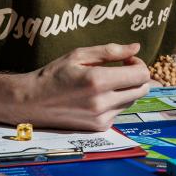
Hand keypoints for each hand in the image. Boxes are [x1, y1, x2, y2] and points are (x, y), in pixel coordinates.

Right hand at [20, 42, 150, 130]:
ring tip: (106, 81)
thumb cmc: (54, 74)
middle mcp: (102, 102)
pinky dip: (116, 101)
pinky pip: (119, 111)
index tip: (127, 59)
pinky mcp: (99, 127)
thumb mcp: (79, 54)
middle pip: (142, 89)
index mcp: (98, 80)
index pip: (141, 75)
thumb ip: (110, 51)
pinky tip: (98, 96)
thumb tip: (136, 48)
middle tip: (122, 67)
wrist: (33, 102)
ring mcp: (102, 117)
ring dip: (127, 89)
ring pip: (132, 100)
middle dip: (137, 76)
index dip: (139, 64)